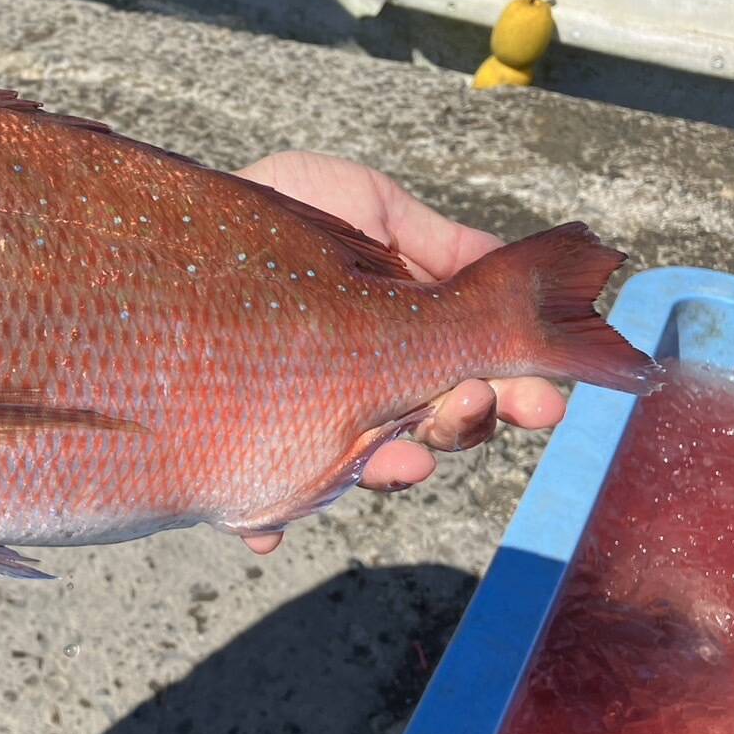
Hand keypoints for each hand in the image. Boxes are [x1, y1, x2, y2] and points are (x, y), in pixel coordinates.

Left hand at [234, 151, 566, 553]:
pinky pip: (260, 501)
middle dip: (468, 425)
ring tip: (399, 456)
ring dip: (393, 469)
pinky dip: (269, 522)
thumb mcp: (370, 204)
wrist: (188, 230)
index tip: (545, 399)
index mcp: (408, 337)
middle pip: (439, 431)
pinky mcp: (248, 444)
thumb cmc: (281, 212)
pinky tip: (268, 528)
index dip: (519, 394)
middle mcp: (370, 386)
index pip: (476, 376)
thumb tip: (517, 271)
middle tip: (471, 401)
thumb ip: (441, 242)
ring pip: (368, 469)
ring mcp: (313, 419)